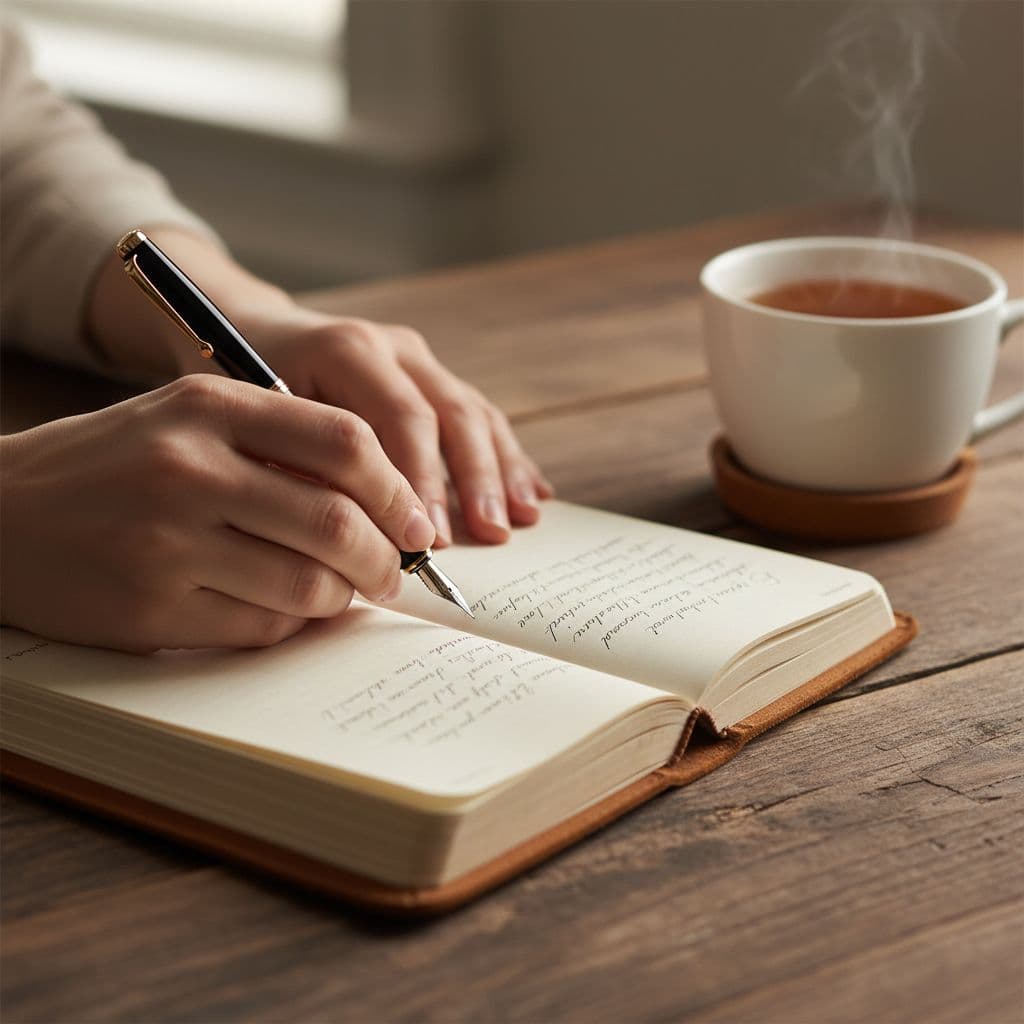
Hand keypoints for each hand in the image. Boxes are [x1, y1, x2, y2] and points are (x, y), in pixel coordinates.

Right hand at [0, 376, 435, 651]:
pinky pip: (261, 626)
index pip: (344, 440)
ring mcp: (166, 542)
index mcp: (207, 406)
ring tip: (340, 592)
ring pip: (307, 583)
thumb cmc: (109, 465)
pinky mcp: (149, 608)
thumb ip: (278, 442)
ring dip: (341, 597)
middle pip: (336, 520)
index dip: (397, 488)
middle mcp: (189, 468)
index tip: (417, 522)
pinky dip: (291, 625)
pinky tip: (283, 610)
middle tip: (392, 573)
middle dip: (384, 558)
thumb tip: (381, 503)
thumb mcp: (186, 418)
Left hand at [234, 304, 553, 546]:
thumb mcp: (256, 418)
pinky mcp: (431, 376)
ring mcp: (417, 359)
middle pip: (451, 413)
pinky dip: (506, 457)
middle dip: (472, 480)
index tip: (428, 540)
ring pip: (474, 413)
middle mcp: (391, 346)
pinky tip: (531, 493)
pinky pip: (479, 415)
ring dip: (500, 470)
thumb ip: (305, 464)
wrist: (249, 331)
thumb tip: (359, 529)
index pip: (402, 419)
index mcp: (348, 349)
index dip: (422, 483)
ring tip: (521, 519)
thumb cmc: (241, 384)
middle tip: (488, 536)